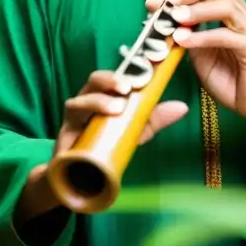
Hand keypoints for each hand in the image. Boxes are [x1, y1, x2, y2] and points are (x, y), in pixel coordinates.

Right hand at [16, 70, 187, 221]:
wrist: (81, 177)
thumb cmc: (106, 146)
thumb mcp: (134, 131)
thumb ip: (155, 119)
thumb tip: (182, 106)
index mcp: (104, 95)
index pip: (113, 76)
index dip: (127, 69)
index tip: (147, 68)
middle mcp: (86, 101)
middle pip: (93, 81)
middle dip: (109, 80)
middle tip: (128, 87)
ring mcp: (73, 119)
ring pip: (78, 102)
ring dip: (97, 102)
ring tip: (116, 108)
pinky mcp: (63, 138)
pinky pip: (67, 128)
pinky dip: (80, 123)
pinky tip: (90, 128)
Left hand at [144, 0, 245, 125]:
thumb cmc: (228, 80)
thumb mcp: (198, 53)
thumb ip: (184, 30)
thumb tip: (160, 6)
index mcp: (236, 15)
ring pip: (227, 7)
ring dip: (197, 9)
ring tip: (175, 17)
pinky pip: (227, 36)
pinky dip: (202, 36)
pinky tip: (184, 41)